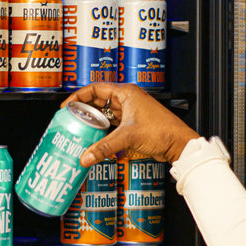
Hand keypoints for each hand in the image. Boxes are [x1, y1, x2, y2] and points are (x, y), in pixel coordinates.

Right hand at [62, 83, 199, 166]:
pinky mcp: (134, 124)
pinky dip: (104, 130)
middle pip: (99, 101)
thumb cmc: (162, 131)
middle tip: (71, 119)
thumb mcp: (128, 137)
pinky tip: (96, 138)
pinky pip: (113, 124)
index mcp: (126, 93)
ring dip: (94, 121)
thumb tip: (85, 157)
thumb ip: (104, 147)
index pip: (96, 88)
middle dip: (85, 109)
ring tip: (81, 129)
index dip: (79, 96)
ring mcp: (131, 112)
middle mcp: (128, 99)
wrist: (178, 143)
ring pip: (106, 113)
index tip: (67, 105)